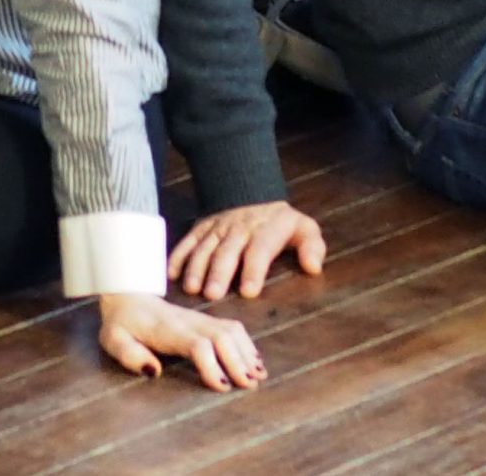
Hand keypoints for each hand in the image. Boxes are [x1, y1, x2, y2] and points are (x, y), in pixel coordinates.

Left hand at [97, 292, 266, 390]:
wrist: (128, 293)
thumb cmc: (121, 323)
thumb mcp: (113, 339)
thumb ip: (129, 355)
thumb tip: (153, 371)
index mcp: (168, 329)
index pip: (197, 344)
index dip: (211, 365)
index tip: (222, 387)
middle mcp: (189, 321)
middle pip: (221, 337)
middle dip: (237, 361)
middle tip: (249, 386)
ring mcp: (199, 318)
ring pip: (230, 330)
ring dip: (246, 352)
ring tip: (258, 376)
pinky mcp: (204, 320)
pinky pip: (231, 327)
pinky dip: (246, 343)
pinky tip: (254, 361)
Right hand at [167, 200, 326, 301]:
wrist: (251, 189)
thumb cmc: (280, 223)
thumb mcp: (303, 228)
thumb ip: (312, 246)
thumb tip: (314, 267)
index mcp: (265, 231)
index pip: (260, 249)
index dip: (254, 270)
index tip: (248, 292)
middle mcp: (239, 228)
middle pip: (228, 251)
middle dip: (220, 272)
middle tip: (212, 295)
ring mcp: (218, 227)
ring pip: (205, 247)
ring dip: (197, 267)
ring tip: (191, 288)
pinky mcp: (202, 227)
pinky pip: (188, 240)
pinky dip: (178, 255)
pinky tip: (171, 274)